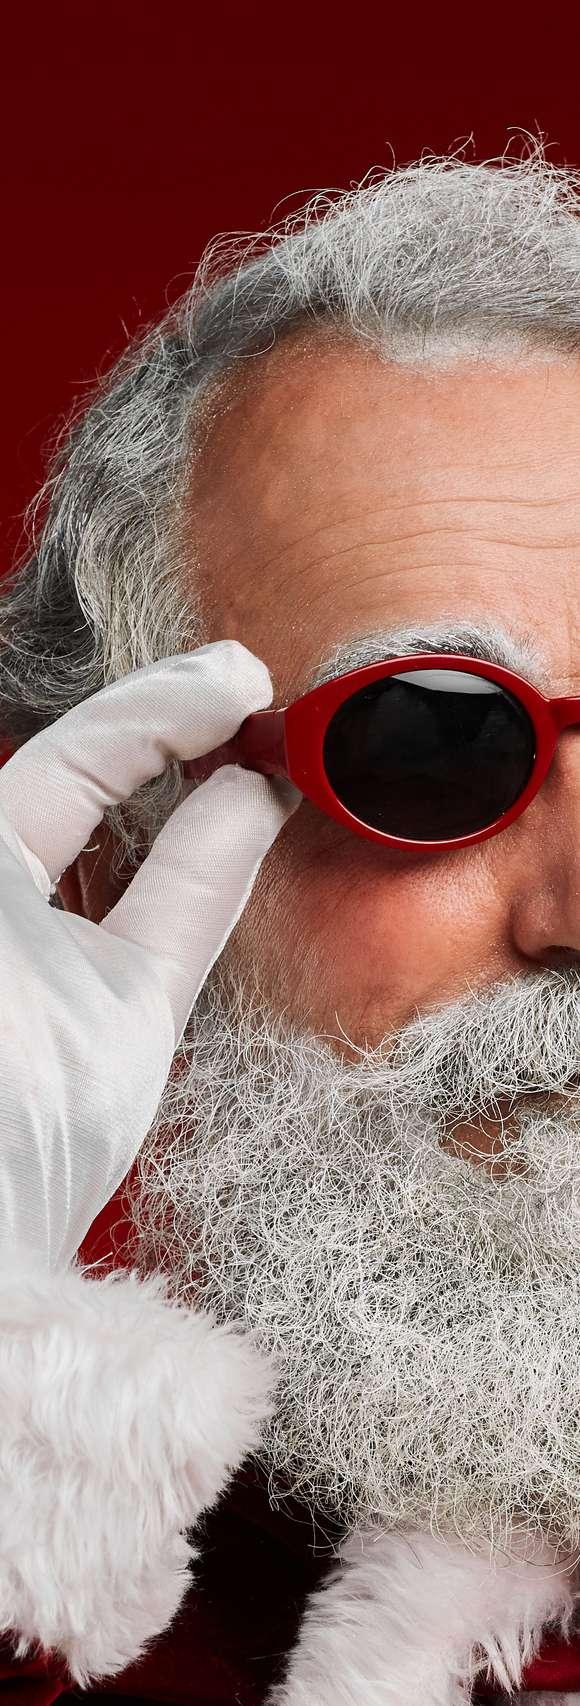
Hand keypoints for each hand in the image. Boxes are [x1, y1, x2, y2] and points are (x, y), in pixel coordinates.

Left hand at [0, 639, 301, 1269]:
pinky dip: (93, 830)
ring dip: (122, 770)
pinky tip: (149, 819)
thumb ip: (195, 885)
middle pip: (55, 767)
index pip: (78, 758)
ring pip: (40, 808)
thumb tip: (251, 795)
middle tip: (239, 697)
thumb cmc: (23, 1150)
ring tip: (211, 740)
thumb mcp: (133, 1008)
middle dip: (148, 723)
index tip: (244, 684)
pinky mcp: (2, 943)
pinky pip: (35, 859)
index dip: (169, 707)